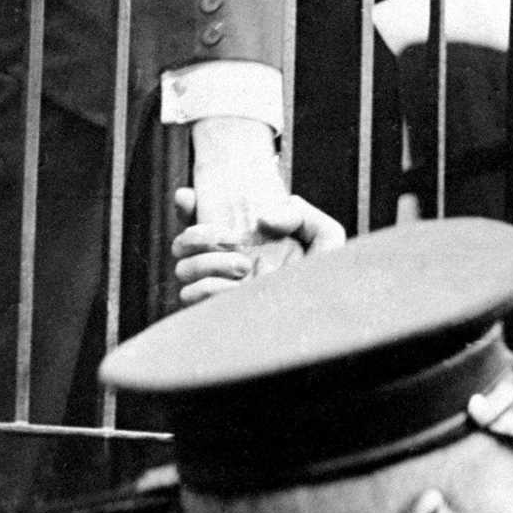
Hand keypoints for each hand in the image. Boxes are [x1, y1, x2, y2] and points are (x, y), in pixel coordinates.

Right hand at [172, 187, 346, 304]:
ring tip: (245, 267)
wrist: (329, 312)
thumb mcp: (323, 234)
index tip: (189, 198)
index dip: (190, 209)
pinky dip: (207, 287)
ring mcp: (221, 292)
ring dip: (208, 262)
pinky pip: (191, 298)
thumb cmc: (327, 277)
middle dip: (198, 236)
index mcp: (246, 245)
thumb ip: (297, 213)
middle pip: (183, 245)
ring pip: (184, 270)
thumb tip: (261, 220)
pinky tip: (236, 288)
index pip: (203, 225)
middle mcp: (228, 267)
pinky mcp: (219, 314)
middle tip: (233, 239)